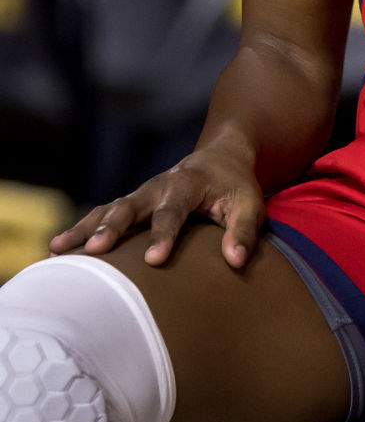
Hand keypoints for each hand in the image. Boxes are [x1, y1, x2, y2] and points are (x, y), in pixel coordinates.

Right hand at [48, 140, 264, 268]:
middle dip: (111, 228)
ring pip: (108, 209)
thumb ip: (244, 230)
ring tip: (59, 250)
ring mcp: (140, 195)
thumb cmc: (234, 187)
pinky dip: (80, 229)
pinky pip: (100, 215)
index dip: (163, 234)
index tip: (153, 260)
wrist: (219, 160)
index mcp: (188, 183)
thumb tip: (237, 261)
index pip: (173, 210)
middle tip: (93, 251)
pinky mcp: (130, 205)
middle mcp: (157, 186)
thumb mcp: (249, 203)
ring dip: (84, 229)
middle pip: (130, 206)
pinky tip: (57, 250)